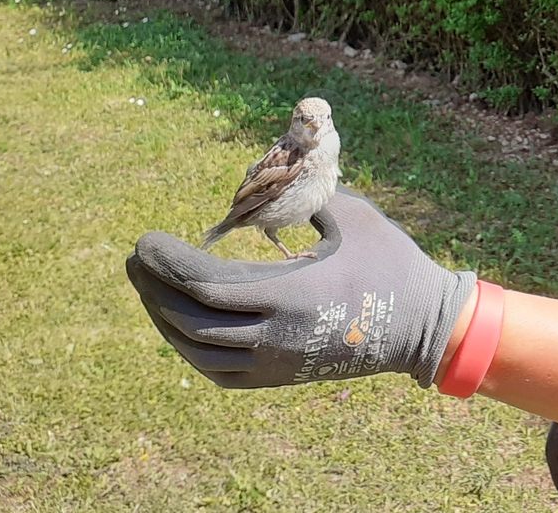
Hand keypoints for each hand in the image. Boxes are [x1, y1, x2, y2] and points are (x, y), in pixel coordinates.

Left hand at [126, 188, 475, 388]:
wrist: (422, 325)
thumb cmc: (390, 261)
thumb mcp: (351, 216)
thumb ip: (304, 199)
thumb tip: (267, 180)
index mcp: (290, 294)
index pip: (204, 284)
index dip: (167, 263)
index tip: (144, 240)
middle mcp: (275, 336)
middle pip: (189, 320)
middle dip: (153, 288)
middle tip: (135, 259)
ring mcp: (276, 363)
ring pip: (197, 351)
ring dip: (165, 318)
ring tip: (150, 288)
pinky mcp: (281, 377)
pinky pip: (218, 372)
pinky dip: (191, 349)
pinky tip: (181, 324)